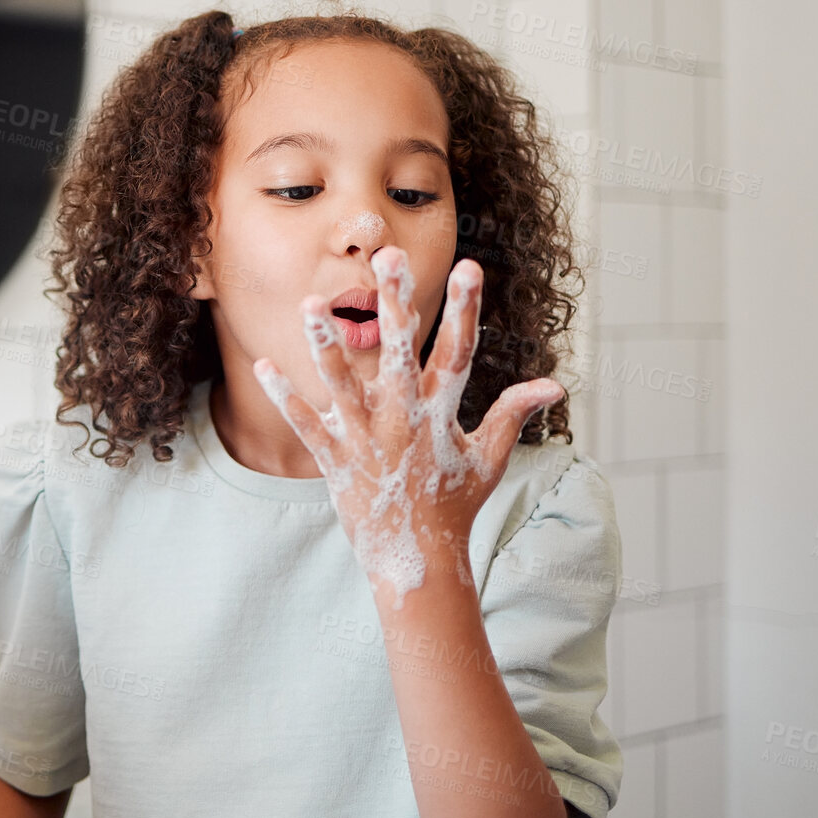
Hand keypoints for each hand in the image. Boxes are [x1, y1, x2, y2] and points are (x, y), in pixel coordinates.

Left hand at [253, 249, 563, 609]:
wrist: (417, 561)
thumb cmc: (455, 505)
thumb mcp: (488, 460)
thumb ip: (513, 415)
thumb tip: (554, 385)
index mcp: (441, 415)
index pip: (458, 353)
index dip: (465, 310)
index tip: (470, 266)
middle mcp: (403, 421)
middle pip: (398, 353)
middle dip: (395, 304)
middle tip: (389, 256)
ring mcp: (366, 440)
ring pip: (341, 383)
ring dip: (324, 344)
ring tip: (308, 304)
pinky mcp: (334, 460)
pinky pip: (305, 424)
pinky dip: (285, 397)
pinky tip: (263, 366)